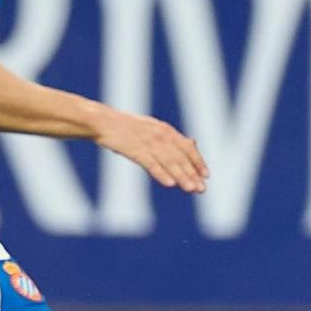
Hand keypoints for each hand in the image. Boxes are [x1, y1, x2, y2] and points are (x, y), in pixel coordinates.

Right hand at [94, 109, 208, 192]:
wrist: (103, 122)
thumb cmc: (126, 127)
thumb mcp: (152, 127)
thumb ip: (171, 137)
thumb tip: (192, 142)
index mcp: (166, 130)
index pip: (187, 147)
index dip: (198, 161)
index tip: (206, 175)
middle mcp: (160, 135)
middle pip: (180, 157)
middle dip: (192, 174)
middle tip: (202, 189)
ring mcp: (148, 142)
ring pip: (169, 162)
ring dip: (181, 176)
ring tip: (191, 189)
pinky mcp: (135, 150)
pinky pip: (151, 164)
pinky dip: (161, 173)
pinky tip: (170, 184)